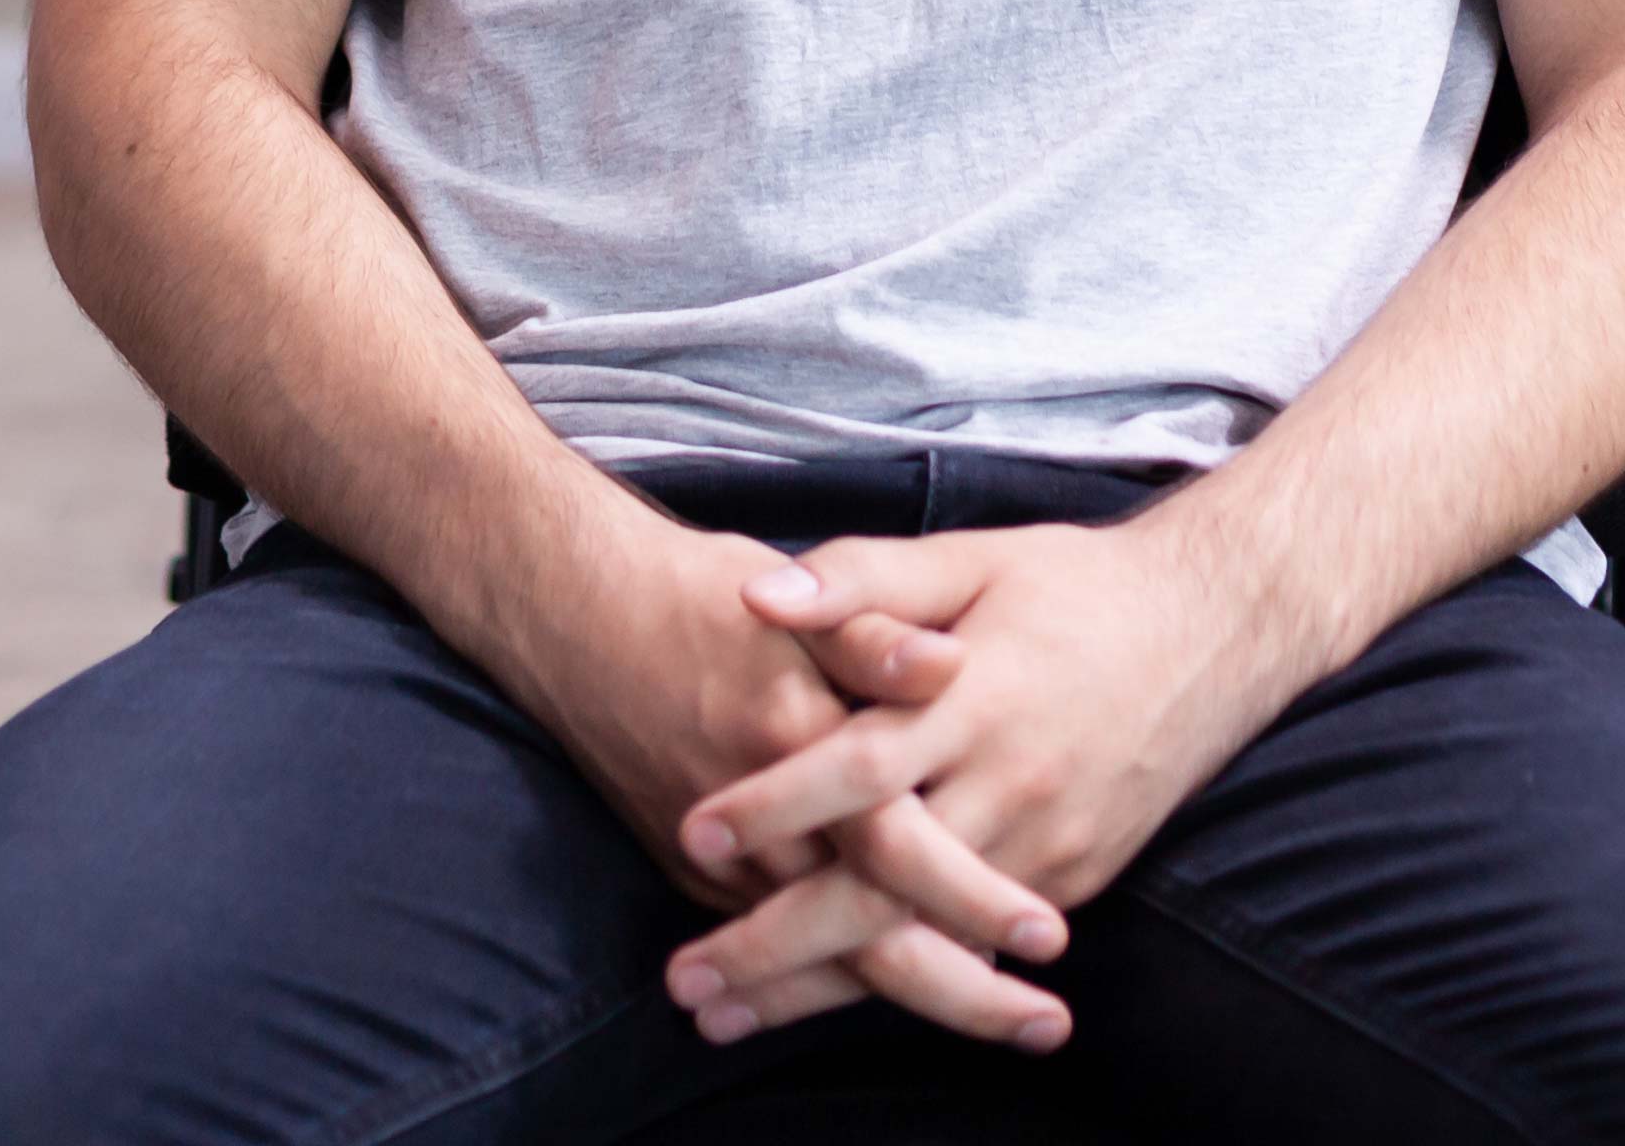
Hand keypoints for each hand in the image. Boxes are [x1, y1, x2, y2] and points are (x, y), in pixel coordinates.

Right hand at [452, 498, 1067, 1052]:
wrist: (575, 618)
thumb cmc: (700, 597)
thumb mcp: (792, 598)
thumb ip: (873, 632)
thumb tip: (948, 665)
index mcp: (798, 741)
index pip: (898, 846)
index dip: (972, 894)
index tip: (1049, 936)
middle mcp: (761, 823)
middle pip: (867, 934)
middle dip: (960, 989)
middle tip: (1045, 1028)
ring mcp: (725, 860)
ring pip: (824, 956)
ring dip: (907, 997)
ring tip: (999, 1026)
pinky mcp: (700, 873)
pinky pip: (781, 940)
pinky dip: (838, 983)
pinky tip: (906, 997)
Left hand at [659, 512, 1325, 1050]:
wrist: (1216, 628)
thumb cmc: (1077, 585)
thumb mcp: (971, 558)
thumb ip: (864, 576)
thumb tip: (759, 596)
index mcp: (974, 697)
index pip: (860, 765)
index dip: (777, 803)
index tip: (695, 835)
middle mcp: (1010, 783)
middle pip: (882, 885)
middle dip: (778, 943)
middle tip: (686, 983)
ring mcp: (1046, 844)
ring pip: (922, 938)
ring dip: (822, 988)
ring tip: (730, 1019)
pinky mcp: (1073, 876)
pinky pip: (975, 946)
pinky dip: (901, 983)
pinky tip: (827, 1005)